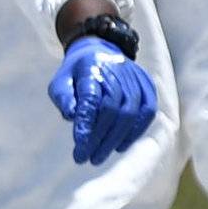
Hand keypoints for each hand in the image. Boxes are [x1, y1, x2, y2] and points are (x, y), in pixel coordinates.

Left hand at [47, 36, 157, 167]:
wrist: (100, 50)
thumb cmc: (76, 74)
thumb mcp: (60, 82)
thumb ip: (63, 97)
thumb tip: (71, 116)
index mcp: (91, 68)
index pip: (90, 99)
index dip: (86, 124)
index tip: (79, 147)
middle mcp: (116, 71)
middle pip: (112, 110)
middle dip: (99, 138)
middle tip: (86, 158)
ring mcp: (134, 77)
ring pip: (130, 113)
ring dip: (115, 139)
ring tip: (100, 156)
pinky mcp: (147, 85)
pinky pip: (147, 111)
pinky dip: (136, 131)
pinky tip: (121, 145)